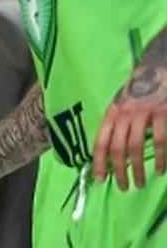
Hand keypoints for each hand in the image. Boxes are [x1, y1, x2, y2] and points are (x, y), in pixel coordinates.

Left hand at [93, 67, 166, 189]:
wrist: (157, 70)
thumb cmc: (138, 91)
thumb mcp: (121, 105)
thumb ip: (115, 125)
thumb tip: (106, 153)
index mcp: (111, 113)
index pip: (100, 141)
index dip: (98, 161)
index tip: (99, 179)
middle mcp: (123, 114)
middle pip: (116, 148)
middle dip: (118, 171)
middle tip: (123, 187)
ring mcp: (143, 113)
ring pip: (135, 147)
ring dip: (136, 169)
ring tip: (140, 183)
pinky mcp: (161, 113)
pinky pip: (159, 140)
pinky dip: (160, 158)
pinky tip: (161, 170)